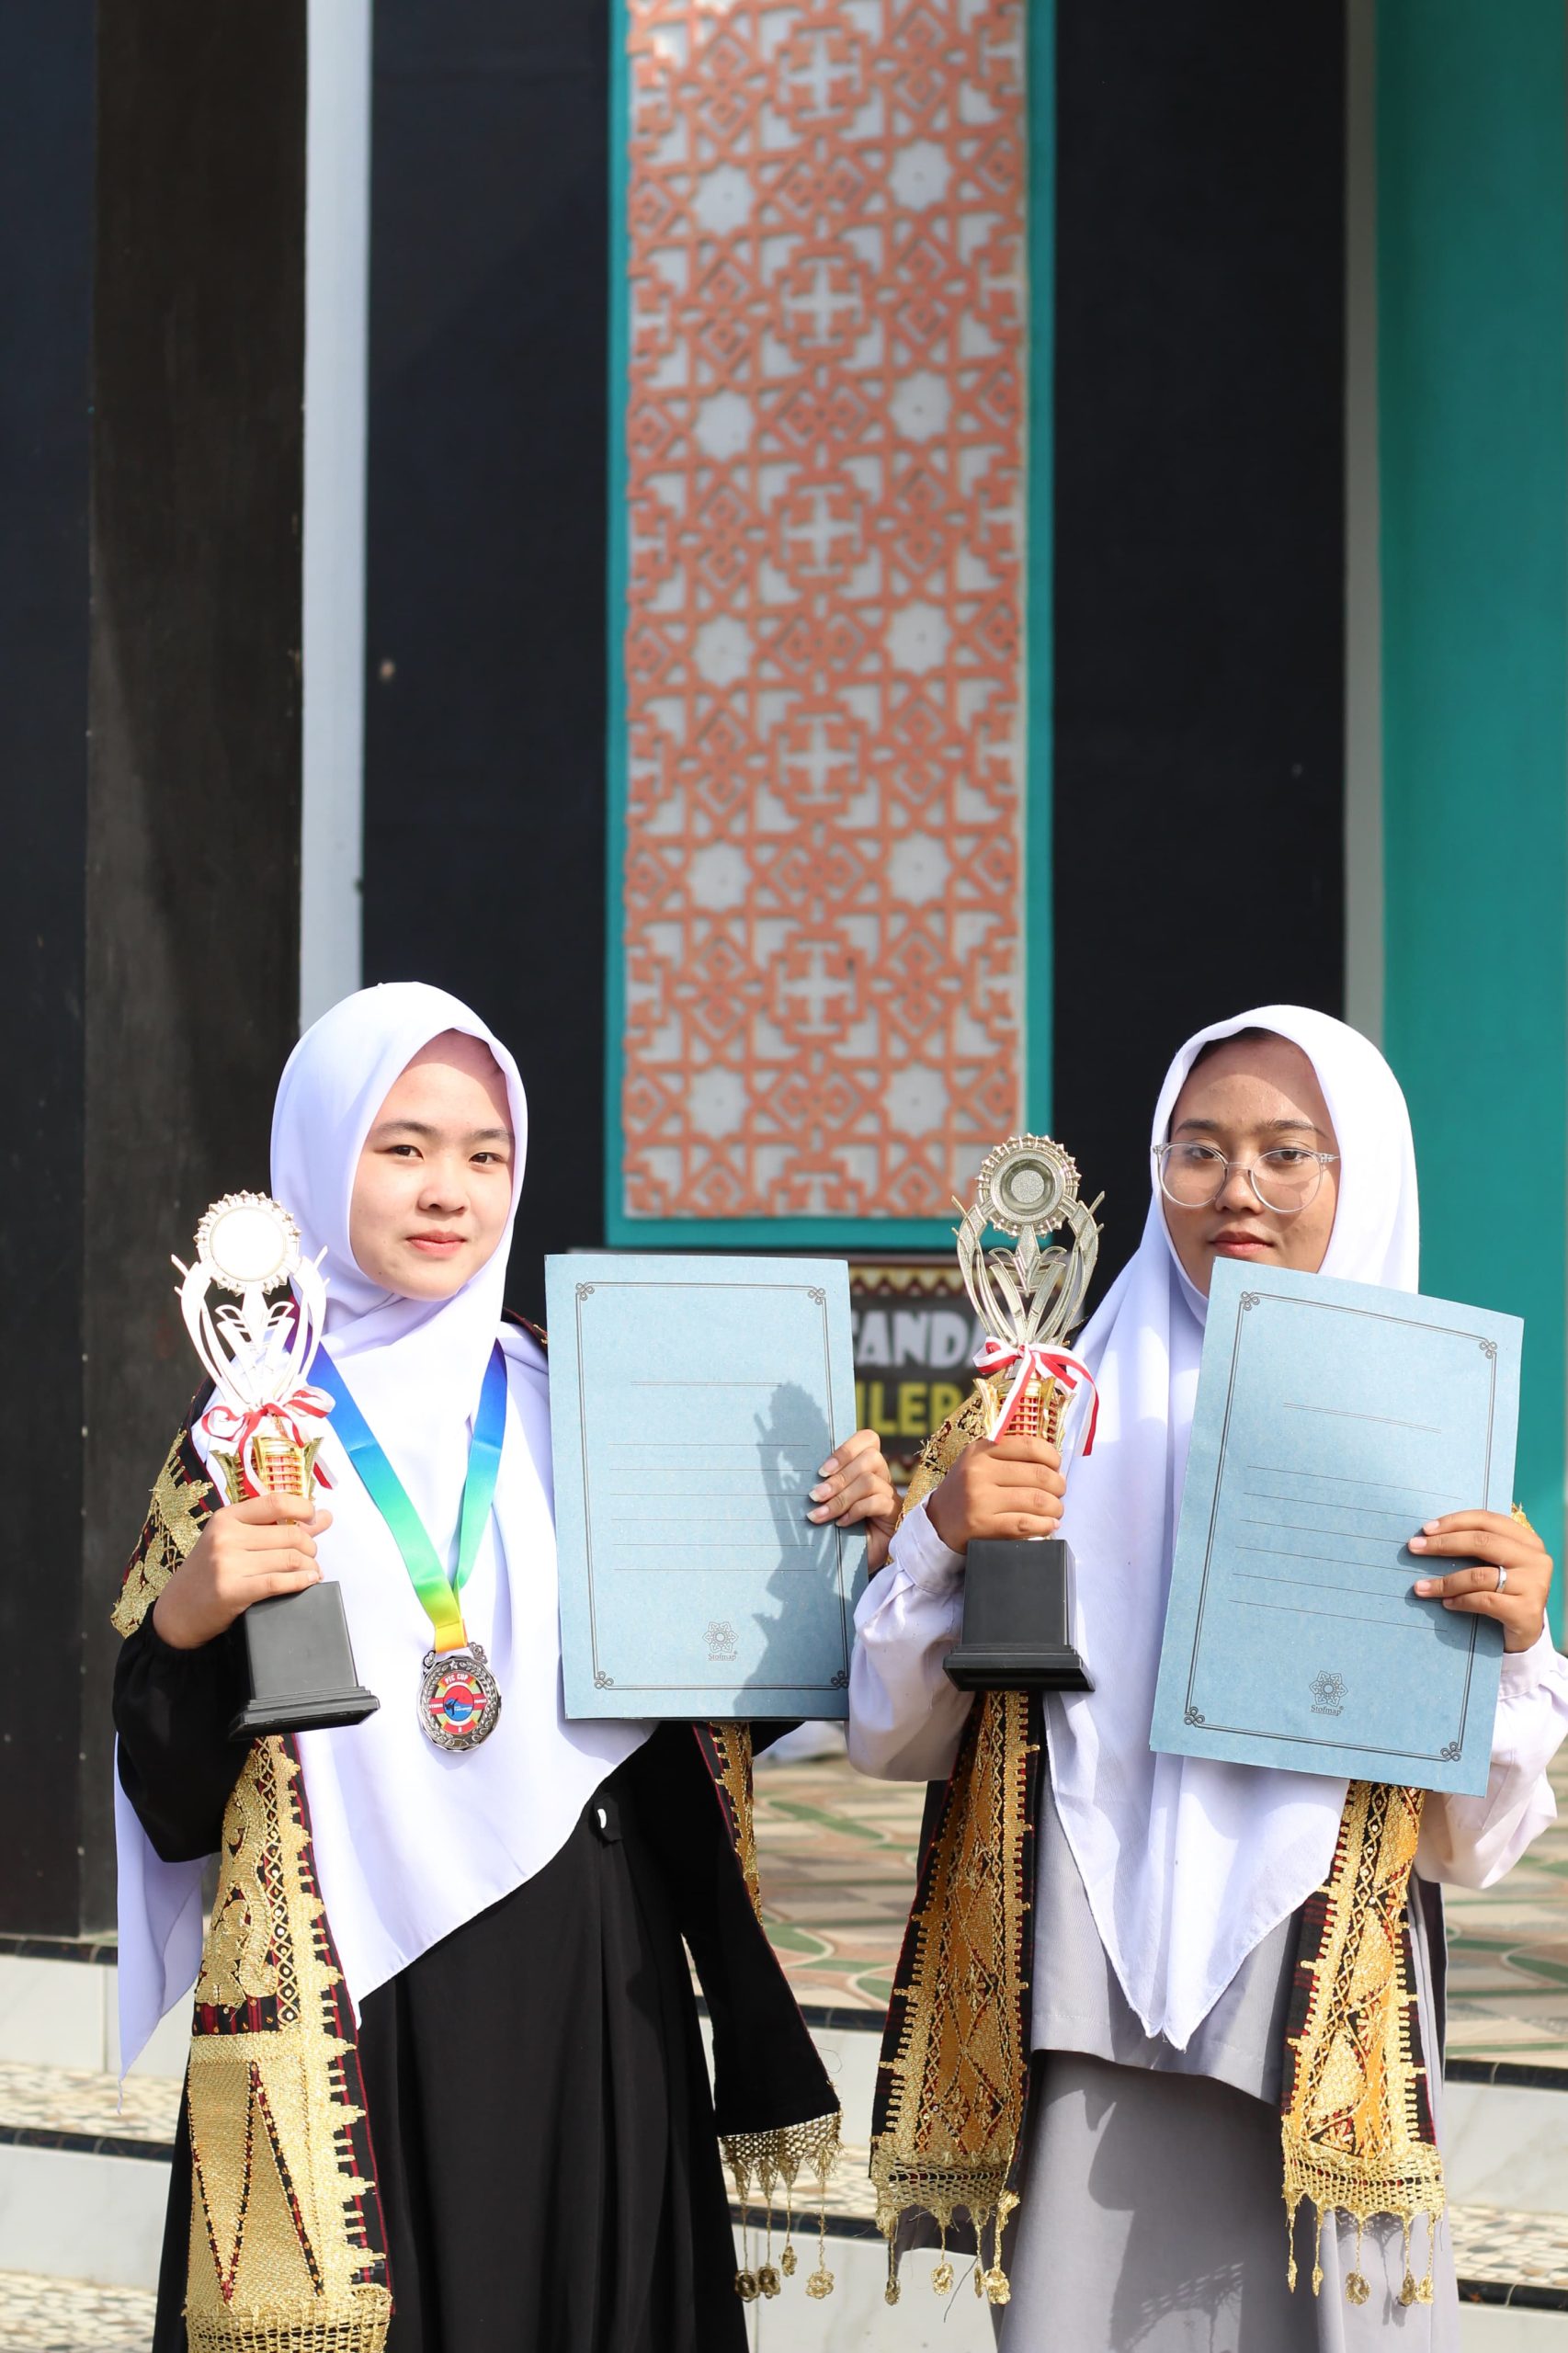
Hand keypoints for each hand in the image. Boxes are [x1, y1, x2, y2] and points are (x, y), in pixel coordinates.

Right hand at [152, 1492, 331, 1650]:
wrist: (177, 1612)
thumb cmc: (210, 1573)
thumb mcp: (236, 1542)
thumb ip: (280, 1527)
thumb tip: (325, 1516)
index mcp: (227, 1518)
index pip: (275, 1502)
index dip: (303, 1508)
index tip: (313, 1519)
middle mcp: (225, 1536)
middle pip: (289, 1534)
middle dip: (310, 1547)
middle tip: (312, 1557)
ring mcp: (227, 1563)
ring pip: (289, 1559)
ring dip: (310, 1567)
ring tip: (312, 1572)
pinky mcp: (231, 1590)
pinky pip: (279, 1582)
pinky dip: (301, 1582)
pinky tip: (308, 1582)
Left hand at [809, 1430, 899, 1571]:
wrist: (854, 1563)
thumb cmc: (839, 1531)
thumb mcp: (830, 1504)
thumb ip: (825, 1488)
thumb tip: (800, 1479)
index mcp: (866, 1468)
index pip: (868, 1439)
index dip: (846, 1450)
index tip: (822, 1471)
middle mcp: (882, 1477)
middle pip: (870, 1458)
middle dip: (838, 1478)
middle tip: (814, 1496)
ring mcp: (890, 1496)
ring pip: (869, 1481)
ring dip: (840, 1498)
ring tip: (820, 1515)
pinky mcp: (895, 1514)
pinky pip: (877, 1502)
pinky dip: (855, 1511)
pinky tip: (841, 1524)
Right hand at [926, 1435, 1063, 1553]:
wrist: (937, 1521)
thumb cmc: (968, 1490)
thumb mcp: (980, 1463)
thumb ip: (1010, 1457)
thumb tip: (1055, 1467)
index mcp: (981, 1450)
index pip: (1029, 1446)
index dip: (1052, 1457)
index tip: (1057, 1468)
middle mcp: (978, 1471)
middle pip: (1038, 1475)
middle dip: (1058, 1486)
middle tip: (1059, 1494)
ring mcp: (979, 1499)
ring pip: (1036, 1500)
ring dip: (1055, 1508)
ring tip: (1055, 1511)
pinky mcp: (980, 1525)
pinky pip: (1024, 1524)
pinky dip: (1044, 1526)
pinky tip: (1048, 1526)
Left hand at [1410, 1510, 1553, 1652]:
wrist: (1527, 1632)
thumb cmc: (1505, 1592)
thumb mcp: (1497, 1564)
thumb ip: (1478, 1547)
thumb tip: (1429, 1536)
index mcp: (1528, 1540)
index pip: (1487, 1520)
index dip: (1454, 1522)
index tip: (1425, 1529)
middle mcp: (1536, 1559)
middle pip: (1482, 1542)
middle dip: (1443, 1544)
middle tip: (1414, 1548)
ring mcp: (1535, 1585)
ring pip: (1480, 1575)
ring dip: (1445, 1582)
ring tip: (1420, 1587)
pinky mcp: (1528, 1611)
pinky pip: (1485, 1601)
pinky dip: (1461, 1601)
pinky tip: (1446, 1603)